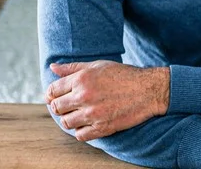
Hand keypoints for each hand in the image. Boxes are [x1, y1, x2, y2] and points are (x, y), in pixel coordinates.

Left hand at [45, 60, 168, 140]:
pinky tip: (88, 123)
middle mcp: (84, 96)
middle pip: (56, 108)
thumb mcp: (98, 66)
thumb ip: (72, 68)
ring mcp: (93, 113)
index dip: (52, 94)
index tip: (58, 96)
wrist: (149, 90)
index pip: (52, 91)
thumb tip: (52, 68)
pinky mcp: (102, 127)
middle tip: (69, 105)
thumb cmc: (124, 75)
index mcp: (81, 79)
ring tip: (79, 114)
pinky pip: (80, 135)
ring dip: (69, 119)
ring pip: (66, 123)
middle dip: (60, 107)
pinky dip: (81, 131)